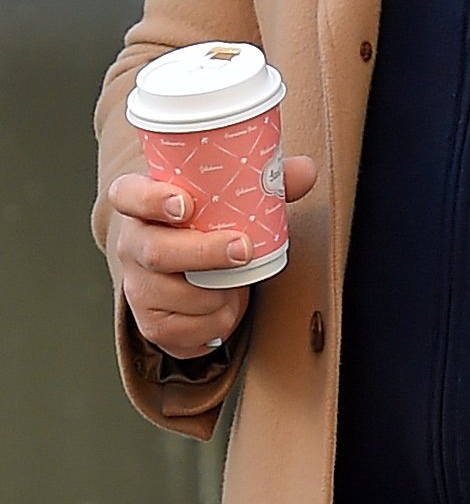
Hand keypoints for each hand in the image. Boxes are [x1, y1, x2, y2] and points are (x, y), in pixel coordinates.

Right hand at [108, 156, 318, 360]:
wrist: (189, 265)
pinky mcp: (149, 323)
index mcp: (140, 200)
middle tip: (243, 249)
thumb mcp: (231, 193)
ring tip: (238, 280)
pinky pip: (184, 332)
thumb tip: (305, 171)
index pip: (129, 193)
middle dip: (204, 253)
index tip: (186, 205)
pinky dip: (216, 322)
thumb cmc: (209, 219)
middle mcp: (131, 243)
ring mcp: (136, 286)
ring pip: (176, 297)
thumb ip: (268, 178)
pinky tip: (226, 305)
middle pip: (157, 252)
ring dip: (218, 293)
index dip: (152, 199)